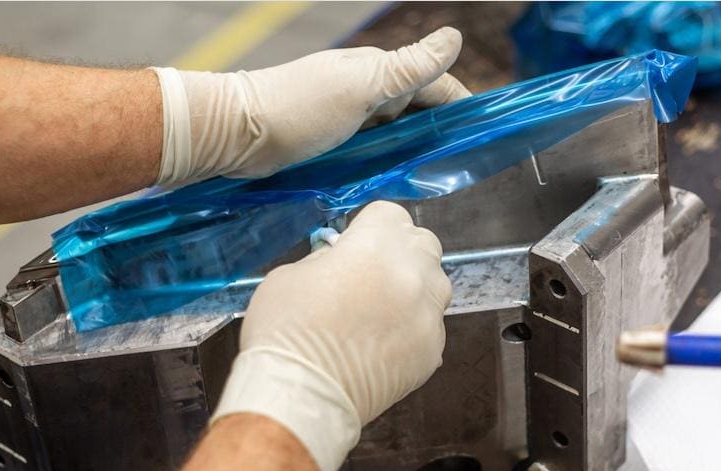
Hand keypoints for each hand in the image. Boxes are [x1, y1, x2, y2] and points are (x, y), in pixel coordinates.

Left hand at [150, 27, 470, 185]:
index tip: (481, 131)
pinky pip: (371, 153)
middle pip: (417, 110)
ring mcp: (347, 118)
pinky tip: (392, 182)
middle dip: (439, 132)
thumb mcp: (362, 88)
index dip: (459, 104)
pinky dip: (386, 164)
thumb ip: (409, 69)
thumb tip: (454, 37)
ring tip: (431, 180)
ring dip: (412, 152)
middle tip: (459, 165)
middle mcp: (365, 92)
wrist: (238, 136)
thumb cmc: (299, 109)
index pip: (434, 84)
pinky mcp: (331, 144)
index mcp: (377, 72)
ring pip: (395, 134)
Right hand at [209, 201, 451, 470]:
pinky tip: (382, 343)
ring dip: (414, 288)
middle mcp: (412, 276)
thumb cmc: (284, 334)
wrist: (299, 398)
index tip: (354, 242)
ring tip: (381, 308)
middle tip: (371, 272)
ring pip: (436, 286)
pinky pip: (430, 327)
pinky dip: (412, 329)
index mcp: (376, 246)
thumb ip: (326, 260)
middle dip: (400, 252)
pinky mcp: (431, 353)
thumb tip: (340, 260)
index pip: (391, 214)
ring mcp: (427, 317)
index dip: (370, 226)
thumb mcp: (289, 275)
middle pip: (424, 244)